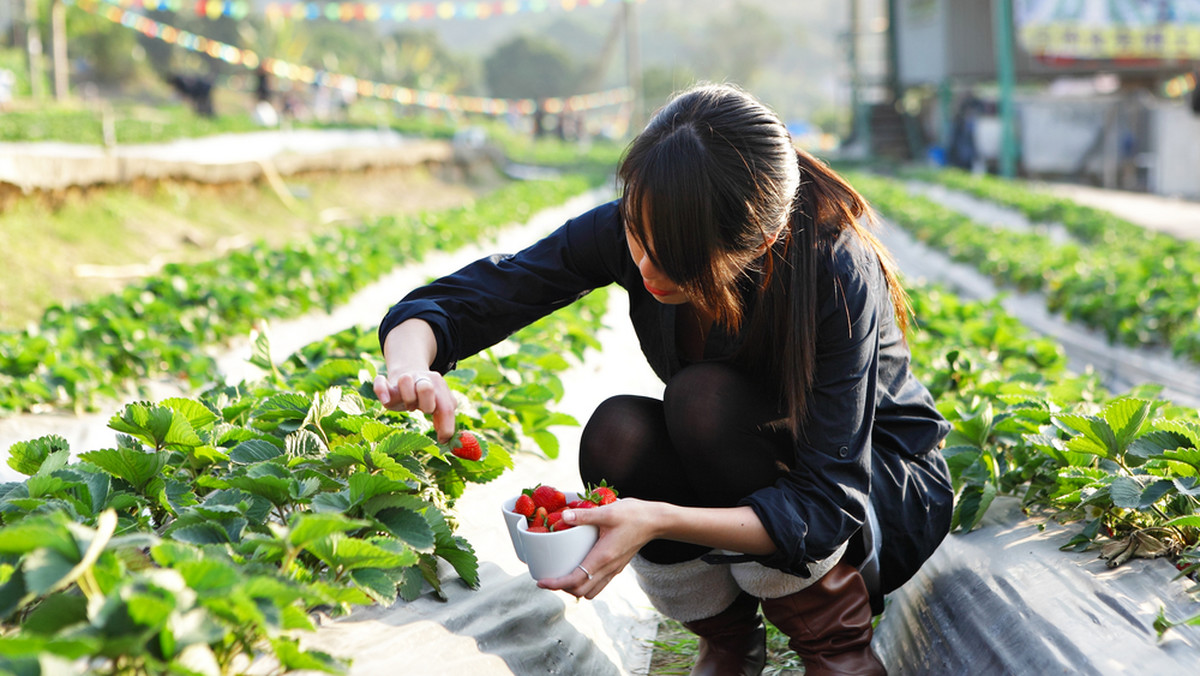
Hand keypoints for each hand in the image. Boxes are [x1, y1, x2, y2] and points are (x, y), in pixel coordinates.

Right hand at [373, 371, 456, 442]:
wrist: (409, 372)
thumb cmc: (426, 397)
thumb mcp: (440, 404)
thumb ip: (445, 418)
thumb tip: (445, 439)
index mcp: (439, 386)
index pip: (447, 407)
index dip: (446, 426)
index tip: (442, 439)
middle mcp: (422, 379)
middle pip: (426, 388)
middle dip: (427, 405)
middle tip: (425, 410)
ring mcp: (404, 379)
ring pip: (405, 381)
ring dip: (408, 398)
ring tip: (410, 405)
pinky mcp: (388, 384)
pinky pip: (380, 383)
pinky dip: (381, 390)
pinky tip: (385, 400)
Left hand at [536, 498, 661, 599]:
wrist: (656, 521)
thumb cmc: (633, 515)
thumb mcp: (607, 512)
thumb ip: (584, 515)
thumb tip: (563, 516)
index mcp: (603, 557)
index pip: (576, 580)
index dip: (556, 584)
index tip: (542, 582)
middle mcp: (609, 568)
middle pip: (581, 591)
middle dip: (562, 589)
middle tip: (548, 578)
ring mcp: (614, 569)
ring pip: (591, 591)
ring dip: (575, 589)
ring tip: (562, 576)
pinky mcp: (617, 567)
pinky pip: (599, 584)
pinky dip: (586, 583)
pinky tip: (580, 569)